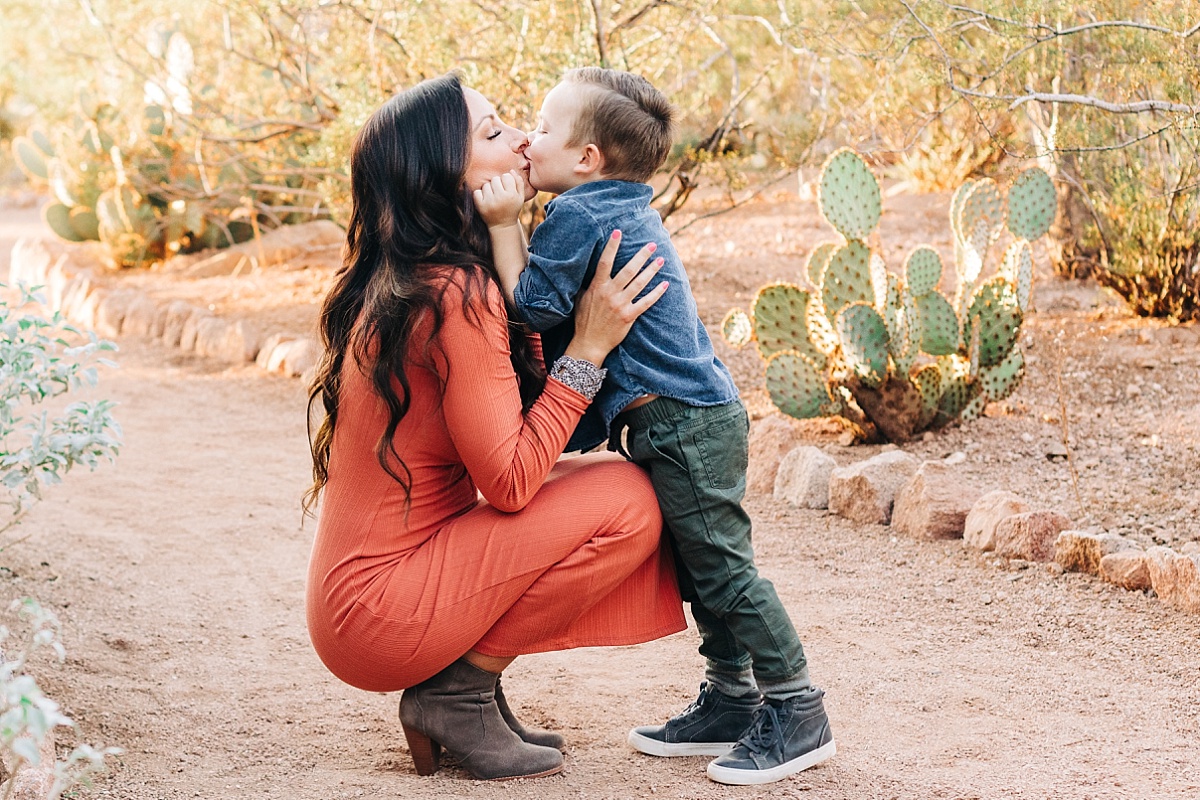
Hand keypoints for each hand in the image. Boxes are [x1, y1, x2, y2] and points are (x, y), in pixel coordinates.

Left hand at [472, 170, 525, 227]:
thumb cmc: (512, 208)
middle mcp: (500, 198)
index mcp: (512, 195)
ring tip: (493, 197)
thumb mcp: (520, 197)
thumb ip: (518, 182)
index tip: (507, 188)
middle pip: (495, 179)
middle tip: (499, 193)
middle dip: (497, 184)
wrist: (502, 226)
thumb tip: (511, 171)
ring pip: (486, 185)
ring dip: (489, 189)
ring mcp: (489, 202)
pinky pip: (477, 192)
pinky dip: (480, 195)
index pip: (506, 176)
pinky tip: (485, 200)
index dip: (506, 181)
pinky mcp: (480, 206)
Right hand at [565, 230, 667, 366]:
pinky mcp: (629, 316)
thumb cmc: (584, 320)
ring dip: (651, 270)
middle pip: (628, 270)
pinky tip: (665, 284)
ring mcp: (620, 305)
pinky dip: (656, 293)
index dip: (612, 246)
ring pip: (639, 283)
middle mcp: (609, 293)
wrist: (589, 343)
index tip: (618, 232)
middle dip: (641, 255)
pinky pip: (646, 302)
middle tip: (652, 244)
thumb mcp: (580, 298)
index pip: (605, 262)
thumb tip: (589, 268)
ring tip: (661, 260)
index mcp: (597, 287)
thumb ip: (587, 283)